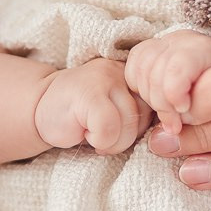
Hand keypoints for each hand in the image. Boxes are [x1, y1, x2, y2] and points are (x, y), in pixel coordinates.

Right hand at [35, 58, 152, 154]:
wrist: (41, 108)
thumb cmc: (87, 115)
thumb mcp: (121, 108)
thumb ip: (144, 112)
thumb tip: (170, 133)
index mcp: (138, 72)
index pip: (163, 105)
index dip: (146, 126)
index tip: (124, 129)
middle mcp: (126, 70)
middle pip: (148, 118)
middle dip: (127, 136)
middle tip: (104, 130)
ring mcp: (106, 78)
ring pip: (130, 126)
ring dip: (111, 141)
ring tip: (92, 129)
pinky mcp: (88, 94)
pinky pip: (108, 130)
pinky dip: (98, 140)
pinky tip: (83, 130)